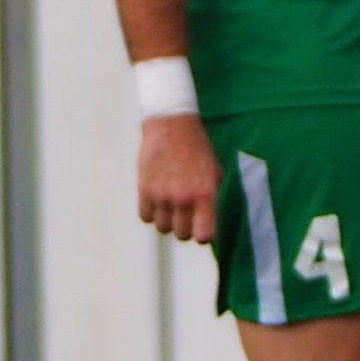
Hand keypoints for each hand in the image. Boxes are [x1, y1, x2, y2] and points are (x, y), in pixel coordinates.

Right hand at [135, 112, 217, 244]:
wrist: (172, 124)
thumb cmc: (197, 148)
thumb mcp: (215, 173)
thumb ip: (210, 199)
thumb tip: (205, 221)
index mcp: (205, 194)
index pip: (204, 235)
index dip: (203, 234)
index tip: (201, 229)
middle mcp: (183, 198)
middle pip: (182, 235)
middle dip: (184, 226)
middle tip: (184, 212)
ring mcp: (162, 196)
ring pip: (163, 228)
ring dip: (167, 220)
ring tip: (169, 204)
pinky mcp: (144, 190)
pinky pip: (146, 217)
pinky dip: (151, 212)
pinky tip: (157, 199)